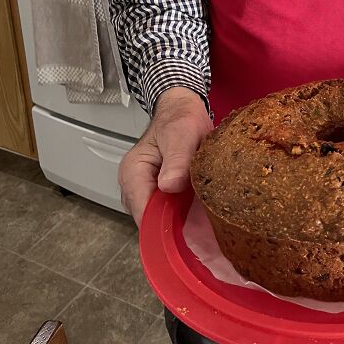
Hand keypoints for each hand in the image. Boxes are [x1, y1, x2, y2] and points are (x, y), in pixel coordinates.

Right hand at [118, 87, 212, 225]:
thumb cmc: (179, 117)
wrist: (184, 110)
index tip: (189, 233)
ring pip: (164, 221)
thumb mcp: (182, 133)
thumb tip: (169, 186)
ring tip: (209, 223)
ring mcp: (149, 193)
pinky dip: (189, 217)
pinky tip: (207, 215)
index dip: (164, 227)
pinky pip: (174, 214)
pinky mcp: (163, 195)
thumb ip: (177, 159)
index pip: (143, 213)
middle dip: (178, 229)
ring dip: (185, 225)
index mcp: (133, 173)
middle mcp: (137, 187)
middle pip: (154, 222)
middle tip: (206, 231)